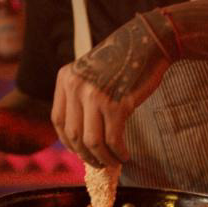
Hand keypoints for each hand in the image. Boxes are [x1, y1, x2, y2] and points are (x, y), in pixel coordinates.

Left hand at [51, 13, 173, 168]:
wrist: (149, 43)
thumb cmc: (124, 61)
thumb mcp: (92, 74)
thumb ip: (82, 97)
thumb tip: (82, 137)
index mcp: (65, 78)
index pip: (58, 120)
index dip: (68, 142)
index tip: (79, 152)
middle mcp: (76, 86)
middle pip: (73, 135)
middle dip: (86, 155)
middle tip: (99, 163)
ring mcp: (95, 96)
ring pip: (92, 142)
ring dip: (102, 158)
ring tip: (112, 162)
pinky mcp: (116, 105)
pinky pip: (113, 140)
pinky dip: (118, 153)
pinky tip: (124, 155)